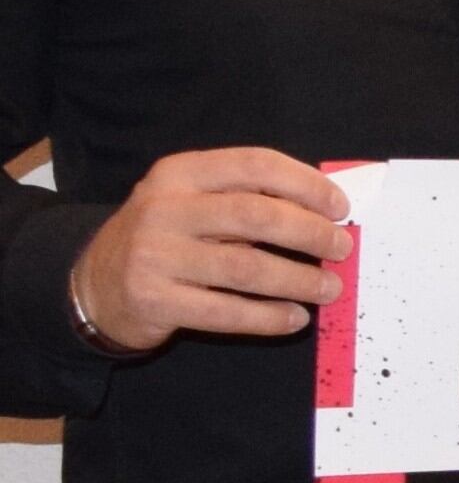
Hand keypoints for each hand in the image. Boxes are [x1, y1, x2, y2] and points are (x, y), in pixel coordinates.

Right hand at [71, 147, 350, 351]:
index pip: (256, 165)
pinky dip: (269, 317)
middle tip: (341, 248)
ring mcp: (156, 256)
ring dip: (298, 280)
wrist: (93, 285)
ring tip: (329, 288)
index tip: (340, 207)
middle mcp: (165, 209)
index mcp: (181, 173)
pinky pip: (226, 312)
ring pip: (246, 268)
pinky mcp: (154, 301)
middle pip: (256, 215)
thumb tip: (326, 210)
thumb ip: (247, 196)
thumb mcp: (192, 200)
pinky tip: (295, 318)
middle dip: (310, 233)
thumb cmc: (166, 237)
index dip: (306, 184)